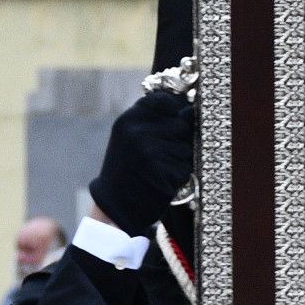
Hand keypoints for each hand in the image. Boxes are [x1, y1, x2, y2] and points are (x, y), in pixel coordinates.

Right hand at [90, 89, 195, 235]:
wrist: (114, 205)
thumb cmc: (127, 168)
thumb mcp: (129, 136)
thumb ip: (154, 120)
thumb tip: (190, 109)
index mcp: (128, 119)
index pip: (165, 100)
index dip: (172, 112)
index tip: (167, 125)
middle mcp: (138, 132)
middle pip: (181, 125)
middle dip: (178, 140)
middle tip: (159, 155)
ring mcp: (151, 152)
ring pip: (187, 147)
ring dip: (180, 159)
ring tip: (159, 169)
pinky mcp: (163, 172)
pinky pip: (186, 168)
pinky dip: (179, 176)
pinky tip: (162, 181)